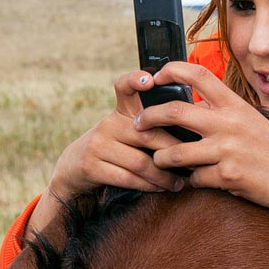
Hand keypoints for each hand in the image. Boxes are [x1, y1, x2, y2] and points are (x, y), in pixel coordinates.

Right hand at [49, 69, 189, 198]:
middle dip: (173, 151)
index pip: (124, 87)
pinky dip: (149, 186)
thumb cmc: (116, 148)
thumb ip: (152, 126)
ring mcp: (98, 145)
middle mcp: (108, 124)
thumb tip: (191, 134)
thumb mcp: (128, 130)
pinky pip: (127, 178)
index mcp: (121, 112)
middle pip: (147, 135)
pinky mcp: (92, 166)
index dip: (134, 80)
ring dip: (163, 175)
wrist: (75, 167)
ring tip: (180, 182)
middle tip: (193, 162)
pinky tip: (162, 188)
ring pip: (140, 162)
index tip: (149, 80)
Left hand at [133, 60, 268, 210]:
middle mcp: (229, 123)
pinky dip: (192, 181)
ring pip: (175, 152)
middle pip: (174, 111)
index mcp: (234, 105)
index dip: (170, 70)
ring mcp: (228, 150)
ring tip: (160, 160)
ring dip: (161, 158)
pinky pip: (195, 179)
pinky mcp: (228, 177)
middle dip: (148, 118)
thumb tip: (192, 107)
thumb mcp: (252, 120)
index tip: (155, 77)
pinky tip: (197, 180)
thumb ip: (224, 112)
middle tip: (138, 125)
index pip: (197, 73)